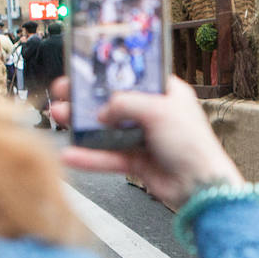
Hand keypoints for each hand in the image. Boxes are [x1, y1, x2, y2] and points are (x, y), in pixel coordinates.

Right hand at [56, 76, 243, 208]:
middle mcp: (154, 113)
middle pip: (113, 102)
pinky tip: (71, 153)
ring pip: (106, 129)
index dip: (109, 74)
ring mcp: (144, 137)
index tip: (85, 71)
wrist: (201, 186)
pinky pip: (108, 156)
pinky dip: (89, 156)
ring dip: (81, 124)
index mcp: (166, 93)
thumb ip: (125, 104)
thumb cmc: (193, 144)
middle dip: (86, 98)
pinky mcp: (137, 161)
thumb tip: (102, 111)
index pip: (133, 77)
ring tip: (58, 115)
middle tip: (63, 92)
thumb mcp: (158, 111)